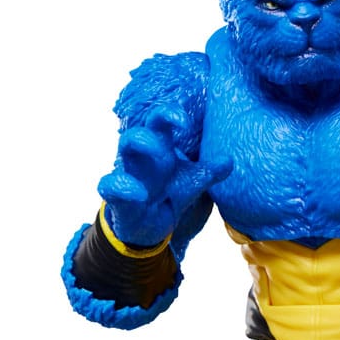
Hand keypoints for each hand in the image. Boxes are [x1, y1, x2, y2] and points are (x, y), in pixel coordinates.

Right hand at [97, 106, 230, 246]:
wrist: (151, 225)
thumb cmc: (169, 193)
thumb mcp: (193, 182)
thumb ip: (210, 171)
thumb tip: (229, 160)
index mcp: (159, 148)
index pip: (159, 121)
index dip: (169, 114)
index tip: (185, 122)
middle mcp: (142, 157)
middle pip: (138, 131)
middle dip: (152, 130)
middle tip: (169, 140)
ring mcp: (128, 174)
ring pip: (123, 149)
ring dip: (139, 144)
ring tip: (158, 152)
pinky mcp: (117, 196)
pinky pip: (110, 185)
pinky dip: (123, 187)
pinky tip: (140, 194)